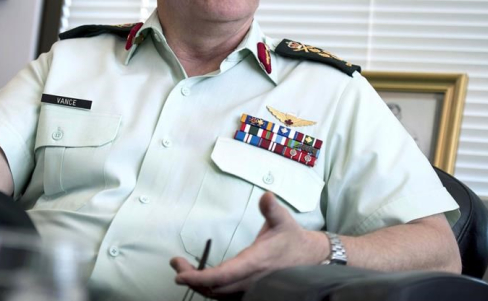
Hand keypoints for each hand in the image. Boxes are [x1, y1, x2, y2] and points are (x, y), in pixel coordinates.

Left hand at [170, 192, 329, 297]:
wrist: (311, 259)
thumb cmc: (292, 239)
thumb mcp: (284, 220)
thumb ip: (271, 209)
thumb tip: (266, 196)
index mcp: (256, 262)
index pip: (224, 275)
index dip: (200, 277)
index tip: (180, 274)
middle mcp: (252, 280)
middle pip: (216, 288)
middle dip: (193, 279)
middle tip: (176, 265)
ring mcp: (251, 289)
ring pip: (220, 295)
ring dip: (200, 285)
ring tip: (183, 270)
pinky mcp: (251, 291)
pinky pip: (226, 295)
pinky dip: (211, 289)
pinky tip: (201, 278)